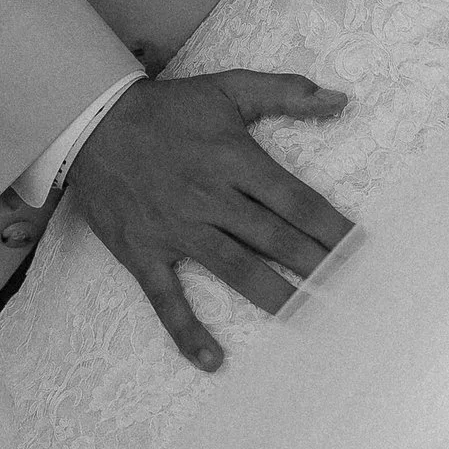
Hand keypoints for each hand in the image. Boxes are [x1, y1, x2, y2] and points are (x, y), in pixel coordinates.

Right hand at [65, 71, 353, 369]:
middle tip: (349, 290)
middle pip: (274, 238)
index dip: (330, 227)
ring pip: (236, 269)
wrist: (90, 121)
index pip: (295, 200)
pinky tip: (213, 361)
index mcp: (234, 160)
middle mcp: (210, 198)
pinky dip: (187, 332)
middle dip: (315, 265)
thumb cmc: (167, 109)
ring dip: (276, 296)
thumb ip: (285, 92)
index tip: (358, 249)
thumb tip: (340, 99)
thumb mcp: (227, 87)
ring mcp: (176, 230)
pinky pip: (167, 299)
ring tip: (309, 315)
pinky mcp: (144, 253)